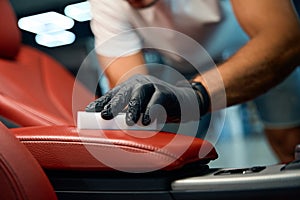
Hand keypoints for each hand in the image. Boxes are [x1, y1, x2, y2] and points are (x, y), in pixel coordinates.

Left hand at [85, 74, 209, 125]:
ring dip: (133, 109)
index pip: (113, 94)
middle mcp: (139, 83)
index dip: (102, 102)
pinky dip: (151, 111)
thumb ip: (126, 113)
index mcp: (130, 86)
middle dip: (113, 105)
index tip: (90, 111)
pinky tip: (147, 121)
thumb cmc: (157, 107)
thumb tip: (109, 125)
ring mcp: (153, 85)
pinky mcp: (165, 92)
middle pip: (124, 93)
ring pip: (139, 95)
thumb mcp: (139, 108)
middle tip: (105, 116)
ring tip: (130, 123)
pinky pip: (156, 101)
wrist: (183, 102)